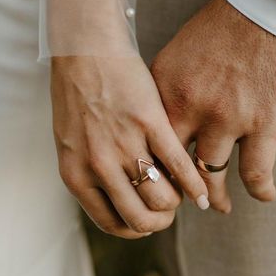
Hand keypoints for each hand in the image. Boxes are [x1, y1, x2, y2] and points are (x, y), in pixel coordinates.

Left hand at [50, 55, 208, 238]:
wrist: (84, 48)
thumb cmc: (76, 92)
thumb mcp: (72, 140)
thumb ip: (91, 170)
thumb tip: (119, 195)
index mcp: (76, 173)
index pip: (111, 222)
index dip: (136, 227)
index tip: (149, 219)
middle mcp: (99, 165)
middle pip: (140, 217)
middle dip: (161, 221)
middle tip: (171, 210)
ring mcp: (125, 144)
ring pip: (162, 197)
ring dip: (177, 201)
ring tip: (185, 192)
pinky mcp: (150, 121)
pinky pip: (179, 165)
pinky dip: (195, 183)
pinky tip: (202, 189)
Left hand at [150, 0, 275, 211]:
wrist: (270, 1)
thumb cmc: (228, 20)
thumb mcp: (183, 49)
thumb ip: (171, 84)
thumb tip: (166, 111)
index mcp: (165, 86)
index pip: (147, 140)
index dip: (150, 163)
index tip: (154, 176)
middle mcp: (189, 106)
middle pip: (172, 165)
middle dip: (174, 190)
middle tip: (178, 201)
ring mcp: (225, 118)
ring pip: (211, 177)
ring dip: (213, 197)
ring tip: (217, 207)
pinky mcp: (263, 123)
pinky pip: (255, 172)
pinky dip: (260, 189)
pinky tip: (264, 196)